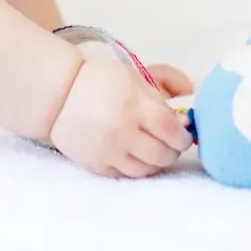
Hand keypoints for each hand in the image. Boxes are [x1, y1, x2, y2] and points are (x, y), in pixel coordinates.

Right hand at [48, 60, 193, 178]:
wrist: (59, 97)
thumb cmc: (101, 82)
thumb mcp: (134, 75)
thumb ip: (166, 82)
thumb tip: (191, 94)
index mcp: (133, 105)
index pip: (170, 129)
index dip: (183, 136)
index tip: (184, 134)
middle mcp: (121, 132)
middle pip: (162, 154)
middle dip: (173, 150)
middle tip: (170, 142)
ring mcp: (108, 152)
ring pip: (147, 170)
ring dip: (157, 161)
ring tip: (154, 149)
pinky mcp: (98, 166)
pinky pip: (127, 175)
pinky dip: (137, 167)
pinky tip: (135, 155)